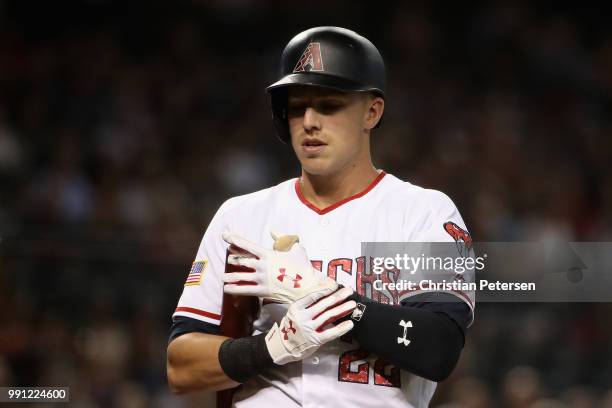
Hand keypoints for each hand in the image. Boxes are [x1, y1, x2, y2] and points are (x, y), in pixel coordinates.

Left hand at [222, 231, 337, 302]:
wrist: (308, 286)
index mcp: (268, 254)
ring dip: (230, 277)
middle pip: (242, 260)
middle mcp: (262, 266)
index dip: (235, 239)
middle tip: (228, 259)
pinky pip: (245, 290)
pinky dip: (234, 289)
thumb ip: (283, 238)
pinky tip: (226, 289)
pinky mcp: (263, 291)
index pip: (248, 245)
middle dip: (233, 259)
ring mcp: (261, 279)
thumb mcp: (296, 248)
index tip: (226, 235)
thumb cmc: (303, 266)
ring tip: (223, 278)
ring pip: (240, 276)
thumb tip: (272, 231)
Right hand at [265, 286, 355, 364]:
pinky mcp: (315, 340)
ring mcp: (309, 329)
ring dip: (342, 309)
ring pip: (329, 316)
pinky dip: (341, 328)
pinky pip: (331, 333)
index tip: (335, 285)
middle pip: (323, 305)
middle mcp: (302, 317)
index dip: (325, 290)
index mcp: (296, 308)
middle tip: (349, 291)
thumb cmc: (291, 327)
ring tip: (352, 304)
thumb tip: (326, 295)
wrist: (282, 346)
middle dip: (338, 296)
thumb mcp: (295, 313)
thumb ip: (308, 306)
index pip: (313, 296)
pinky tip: (350, 323)